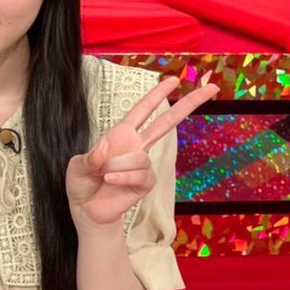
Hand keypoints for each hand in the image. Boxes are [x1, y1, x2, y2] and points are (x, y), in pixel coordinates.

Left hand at [67, 76, 217, 227]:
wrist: (86, 209)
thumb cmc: (81, 183)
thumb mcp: (76, 166)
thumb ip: (88, 158)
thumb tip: (103, 153)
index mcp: (120, 135)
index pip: (143, 110)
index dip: (157, 94)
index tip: (174, 79)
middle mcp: (136, 146)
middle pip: (167, 123)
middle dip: (188, 104)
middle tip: (212, 87)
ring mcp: (143, 164)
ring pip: (139, 158)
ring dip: (116, 166)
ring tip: (102, 174)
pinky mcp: (146, 183)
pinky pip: (140, 175)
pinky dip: (122, 178)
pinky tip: (110, 181)